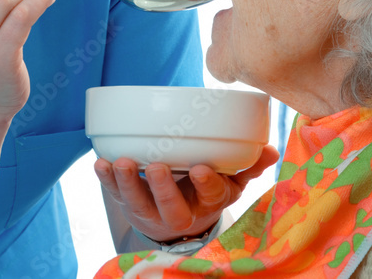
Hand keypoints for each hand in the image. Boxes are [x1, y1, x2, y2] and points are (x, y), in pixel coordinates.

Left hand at [95, 146, 278, 243]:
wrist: (178, 221)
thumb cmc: (205, 191)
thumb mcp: (232, 182)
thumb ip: (249, 165)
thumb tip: (271, 150)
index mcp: (209, 201)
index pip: (211, 194)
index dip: (207, 183)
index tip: (202, 167)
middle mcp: (180, 211)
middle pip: (171, 207)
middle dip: (163, 189)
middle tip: (157, 166)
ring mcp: (152, 209)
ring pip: (139, 203)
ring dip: (128, 183)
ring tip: (121, 162)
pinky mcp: (130, 203)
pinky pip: (116, 194)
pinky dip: (106, 179)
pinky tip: (100, 163)